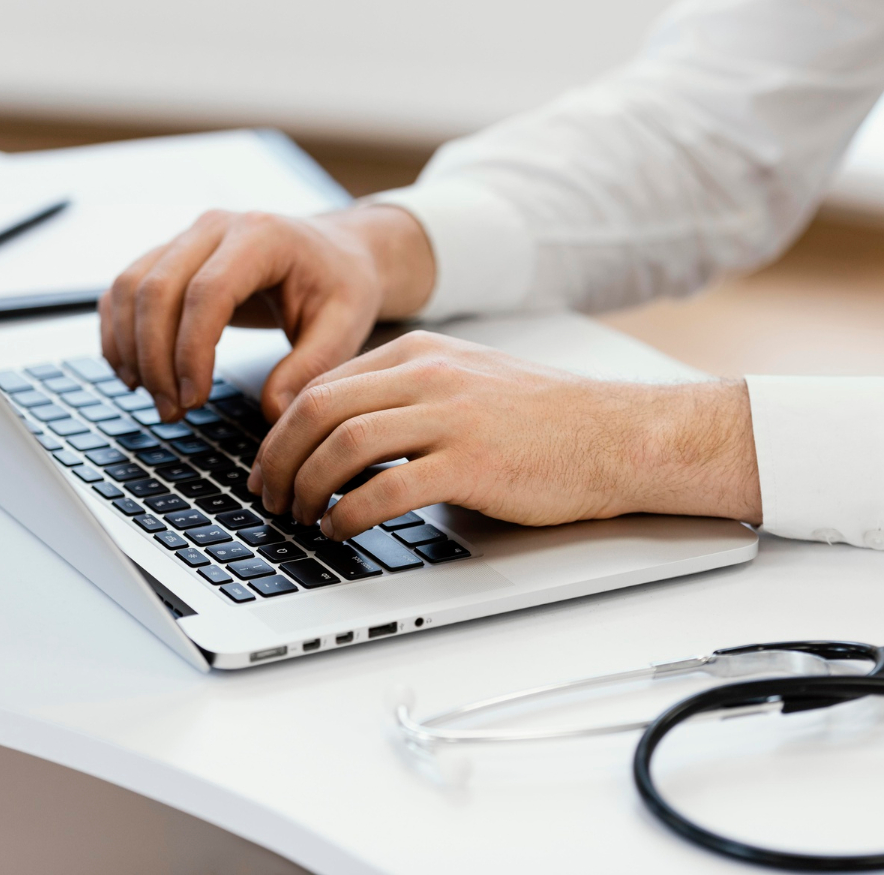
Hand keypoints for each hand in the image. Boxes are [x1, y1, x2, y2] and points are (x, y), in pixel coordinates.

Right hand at [99, 205, 433, 422]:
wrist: (335, 253)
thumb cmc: (341, 286)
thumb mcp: (344, 326)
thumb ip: (311, 368)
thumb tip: (272, 412)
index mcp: (262, 236)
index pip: (208, 291)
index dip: (191, 350)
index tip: (195, 398)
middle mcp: (216, 227)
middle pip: (157, 289)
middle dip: (156, 359)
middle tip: (173, 411)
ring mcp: (186, 237)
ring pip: (130, 288)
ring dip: (131, 350)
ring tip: (157, 401)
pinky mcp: (168, 255)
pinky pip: (123, 289)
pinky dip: (118, 333)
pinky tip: (133, 375)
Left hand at [249, 330, 762, 538]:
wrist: (616, 436)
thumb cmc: (545, 421)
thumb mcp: (468, 382)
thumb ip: (408, 396)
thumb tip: (344, 437)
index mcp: (422, 353)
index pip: (323, 384)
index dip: (280, 431)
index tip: (269, 465)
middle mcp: (430, 375)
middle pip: (318, 410)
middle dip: (278, 459)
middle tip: (267, 496)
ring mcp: (451, 417)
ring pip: (343, 444)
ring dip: (306, 487)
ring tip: (297, 517)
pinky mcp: (472, 463)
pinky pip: (386, 488)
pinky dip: (349, 513)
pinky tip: (340, 530)